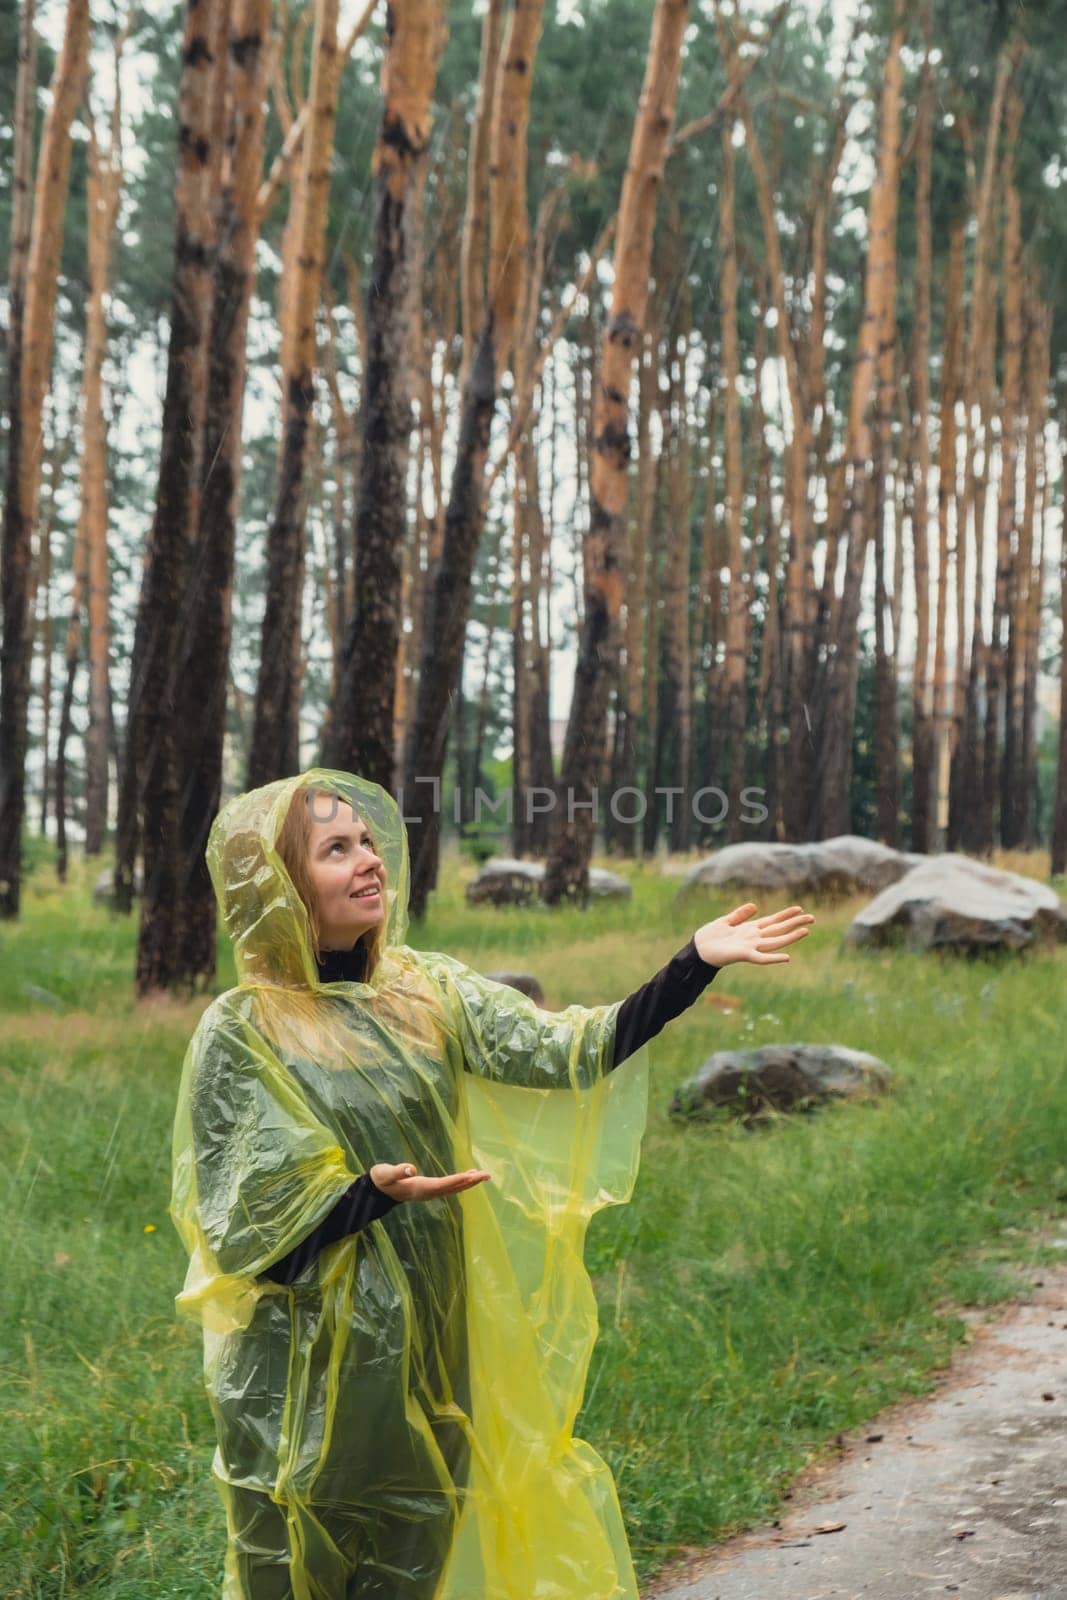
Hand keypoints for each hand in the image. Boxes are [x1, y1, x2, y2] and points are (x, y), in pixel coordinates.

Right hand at [369, 1162, 491, 1201]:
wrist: (378, 1191)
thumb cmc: (382, 1179)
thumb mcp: (385, 1174)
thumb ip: (397, 1171)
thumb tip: (410, 1169)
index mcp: (420, 1188)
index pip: (443, 1184)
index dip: (457, 1180)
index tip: (472, 1176)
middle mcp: (428, 1192)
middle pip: (453, 1188)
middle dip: (470, 1182)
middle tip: (487, 1175)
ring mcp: (429, 1192)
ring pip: (453, 1189)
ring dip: (469, 1183)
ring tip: (483, 1176)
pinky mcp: (429, 1190)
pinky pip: (449, 1187)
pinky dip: (460, 1182)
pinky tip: (468, 1177)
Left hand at [693, 902, 814, 966]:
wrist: (697, 950)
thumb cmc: (710, 937)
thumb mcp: (726, 921)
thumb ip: (740, 915)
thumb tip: (755, 905)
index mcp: (750, 929)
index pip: (772, 921)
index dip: (785, 915)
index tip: (799, 908)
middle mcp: (754, 938)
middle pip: (778, 929)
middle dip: (794, 923)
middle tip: (812, 918)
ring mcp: (751, 947)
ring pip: (775, 942)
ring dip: (790, 937)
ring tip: (805, 931)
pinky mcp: (744, 955)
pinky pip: (762, 958)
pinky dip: (774, 958)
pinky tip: (787, 957)